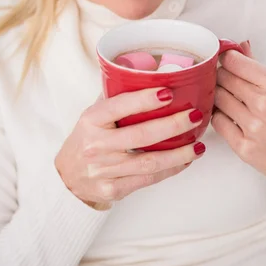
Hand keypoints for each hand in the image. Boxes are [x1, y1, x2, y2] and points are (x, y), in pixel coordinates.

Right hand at [55, 88, 205, 207]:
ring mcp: (105, 169)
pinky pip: (149, 179)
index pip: (120, 106)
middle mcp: (96, 145)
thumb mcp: (92, 116)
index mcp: (91, 120)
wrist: (68, 178)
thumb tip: (150, 76)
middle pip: (141, 135)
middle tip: (194, 115)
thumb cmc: (87, 140)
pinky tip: (185, 160)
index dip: (145, 99)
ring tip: (198, 144)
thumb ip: (115, 99)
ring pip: (150, 161)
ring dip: (179, 153)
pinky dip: (171, 169)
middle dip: (173, 125)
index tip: (168, 92)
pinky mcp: (114, 189)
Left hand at [212, 41, 265, 193]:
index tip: (225, 61)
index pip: (234, 61)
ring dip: (219, 97)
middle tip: (226, 81)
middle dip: (221, 77)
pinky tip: (230, 116)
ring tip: (229, 100)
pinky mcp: (244, 147)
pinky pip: (217, 122)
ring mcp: (253, 126)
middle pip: (222, 78)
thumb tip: (239, 46)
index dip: (225, 59)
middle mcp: (263, 104)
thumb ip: (256, 66)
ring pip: (217, 98)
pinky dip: (220, 117)